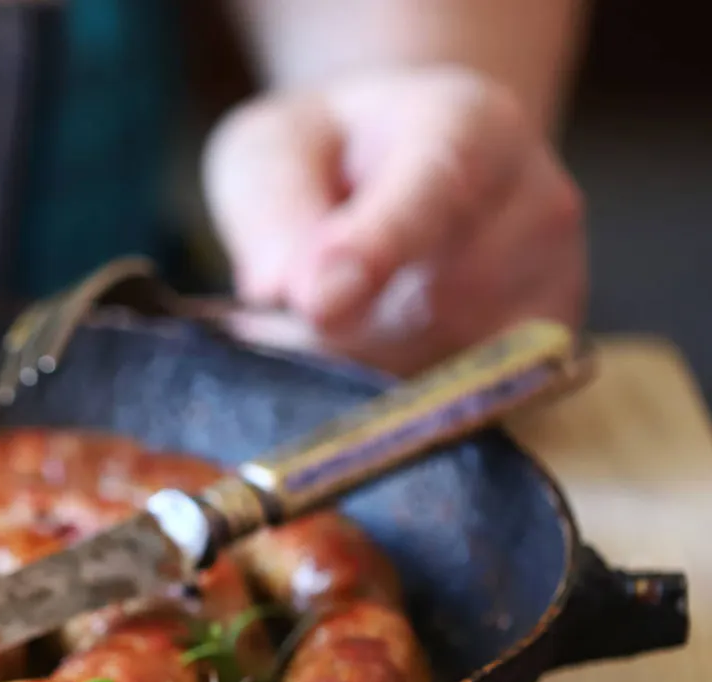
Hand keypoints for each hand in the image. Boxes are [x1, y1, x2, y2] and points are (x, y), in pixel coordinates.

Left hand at [203, 65, 585, 374]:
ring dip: (352, 371)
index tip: (314, 300)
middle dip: (331, 335)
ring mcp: (553, 287)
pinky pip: (454, 411)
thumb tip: (285, 288)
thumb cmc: (329, 155)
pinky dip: (388, 405)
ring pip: (435, 372)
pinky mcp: (544, 358)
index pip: (436, 194)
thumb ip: (274, 204)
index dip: (375, 254)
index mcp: (471, 127)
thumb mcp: (273, 148)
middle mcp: (536, 204)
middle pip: (429, 307)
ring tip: (320, 324)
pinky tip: (359, 361)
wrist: (401, 167)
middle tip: (271, 318)